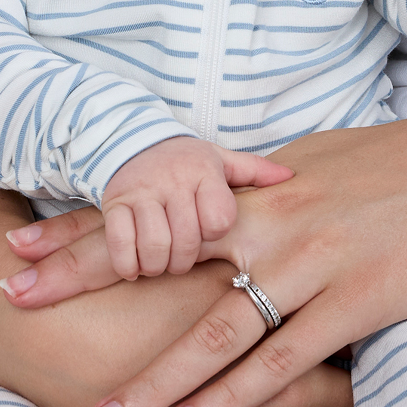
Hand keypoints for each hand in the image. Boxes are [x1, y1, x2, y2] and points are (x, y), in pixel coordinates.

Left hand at [3, 116, 406, 406]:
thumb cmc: (405, 164)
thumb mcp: (322, 162)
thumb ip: (265, 187)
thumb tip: (221, 198)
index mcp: (260, 185)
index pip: (156, 205)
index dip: (87, 224)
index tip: (27, 242)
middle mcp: (272, 219)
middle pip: (161, 254)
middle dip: (84, 279)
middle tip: (17, 301)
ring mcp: (310, 261)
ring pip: (214, 328)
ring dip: (153, 377)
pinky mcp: (352, 301)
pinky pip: (281, 358)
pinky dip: (233, 393)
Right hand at [101, 137, 292, 280]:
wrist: (133, 141)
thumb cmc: (185, 160)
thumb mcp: (220, 159)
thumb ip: (254, 170)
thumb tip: (291, 177)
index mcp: (203, 171)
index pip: (219, 220)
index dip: (214, 233)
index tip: (207, 231)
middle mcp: (172, 180)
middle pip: (186, 241)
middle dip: (184, 260)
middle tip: (182, 259)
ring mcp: (141, 192)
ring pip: (155, 246)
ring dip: (158, 265)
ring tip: (161, 262)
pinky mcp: (115, 203)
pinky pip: (121, 244)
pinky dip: (129, 263)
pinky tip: (136, 265)